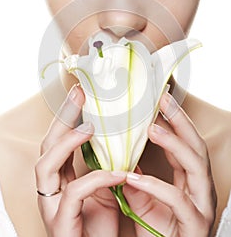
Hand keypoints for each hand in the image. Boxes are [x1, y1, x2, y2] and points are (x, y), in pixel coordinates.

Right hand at [35, 85, 125, 236]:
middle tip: (79, 94)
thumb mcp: (106, 192)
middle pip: (46, 145)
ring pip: (45, 165)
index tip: (82, 94)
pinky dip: (98, 178)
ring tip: (90, 126)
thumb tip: (123, 142)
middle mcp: (51, 190)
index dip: (68, 116)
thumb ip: (107, 168)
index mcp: (61, 180)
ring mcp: (51, 207)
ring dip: (68, 142)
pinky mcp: (60, 224)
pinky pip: (74, 194)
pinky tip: (119, 172)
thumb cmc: (101, 229)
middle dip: (63, 117)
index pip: (57, 141)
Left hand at [123, 92, 216, 236]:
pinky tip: (134, 178)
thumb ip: (136, 179)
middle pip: (197, 146)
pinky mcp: (194, 225)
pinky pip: (178, 201)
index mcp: (190, 181)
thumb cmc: (159, 234)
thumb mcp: (144, 202)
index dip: (174, 120)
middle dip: (181, 120)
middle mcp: (200, 189)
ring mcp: (201, 206)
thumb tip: (121, 157)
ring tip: (153, 128)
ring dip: (174, 144)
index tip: (159, 100)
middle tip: (163, 98)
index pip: (186, 143)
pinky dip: (157, 186)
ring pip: (196, 166)